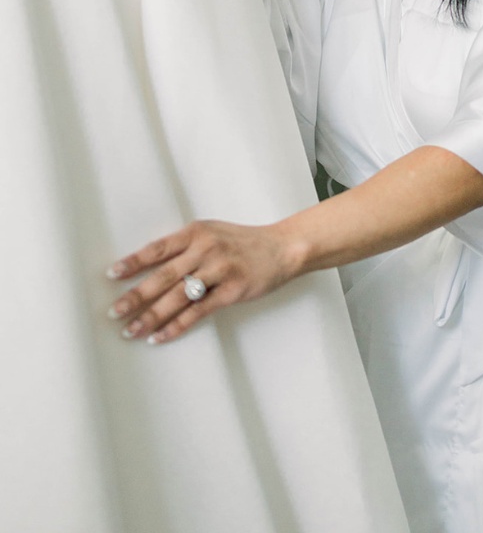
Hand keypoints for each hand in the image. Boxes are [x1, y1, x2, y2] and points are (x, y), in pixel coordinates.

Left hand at [106, 221, 303, 344]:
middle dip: (135, 297)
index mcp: (197, 233)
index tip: (112, 275)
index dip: (134, 263)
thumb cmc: (245, 242)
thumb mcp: (213, 233)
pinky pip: (198, 312)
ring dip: (151, 317)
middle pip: (163, 277)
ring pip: (177, 297)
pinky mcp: (232, 291)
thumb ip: (185, 247)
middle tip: (114, 312)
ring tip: (131, 331)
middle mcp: (206, 250)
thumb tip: (148, 270)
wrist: (284, 248)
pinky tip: (160, 336)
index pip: (158, 249)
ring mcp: (220, 271)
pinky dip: (176, 326)